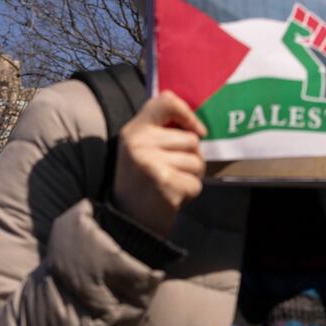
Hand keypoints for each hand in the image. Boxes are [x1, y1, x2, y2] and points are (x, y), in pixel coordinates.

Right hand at [111, 91, 207, 237]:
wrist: (127, 223)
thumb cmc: (139, 185)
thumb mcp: (140, 151)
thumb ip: (161, 133)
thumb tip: (197, 127)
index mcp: (133, 131)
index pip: (165, 102)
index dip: (187, 113)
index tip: (197, 129)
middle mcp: (139, 143)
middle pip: (191, 139)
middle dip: (191, 158)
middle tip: (172, 173)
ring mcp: (151, 163)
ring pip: (197, 162)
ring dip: (191, 177)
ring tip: (170, 186)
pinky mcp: (165, 183)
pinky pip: (196, 184)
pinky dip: (189, 195)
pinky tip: (172, 199)